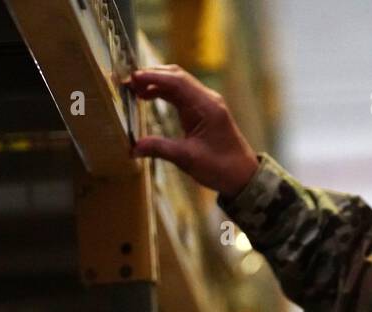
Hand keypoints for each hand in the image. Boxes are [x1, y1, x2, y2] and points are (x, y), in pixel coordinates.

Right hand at [127, 65, 259, 196]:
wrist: (243, 176)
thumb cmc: (220, 167)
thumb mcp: (187, 159)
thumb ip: (159, 149)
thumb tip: (133, 147)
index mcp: (206, 107)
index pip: (176, 81)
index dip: (153, 77)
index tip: (132, 78)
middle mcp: (207, 99)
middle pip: (176, 76)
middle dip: (151, 75)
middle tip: (128, 82)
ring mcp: (207, 103)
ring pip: (178, 83)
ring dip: (156, 82)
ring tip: (134, 90)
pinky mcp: (204, 110)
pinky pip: (182, 93)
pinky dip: (164, 92)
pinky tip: (148, 97)